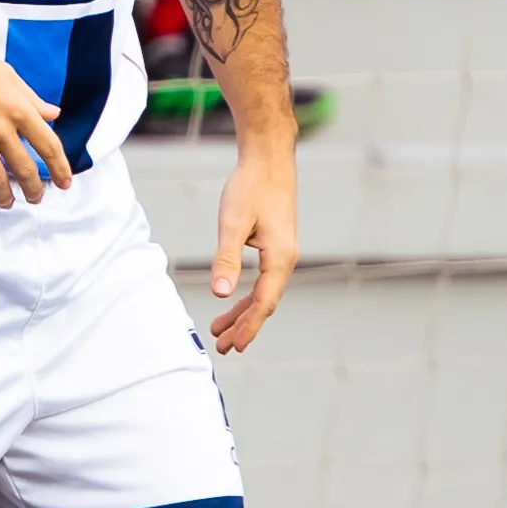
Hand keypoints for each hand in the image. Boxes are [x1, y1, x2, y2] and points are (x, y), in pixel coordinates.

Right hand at [0, 22, 70, 208]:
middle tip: (35, 198)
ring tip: (8, 203)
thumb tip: (53, 113)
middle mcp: (0, 129)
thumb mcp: (6, 74)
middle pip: (25, 169)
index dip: (60, 168)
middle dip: (34, 189)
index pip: (49, 146)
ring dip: (5, 197)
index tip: (64, 182)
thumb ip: (31, 98)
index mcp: (18, 109)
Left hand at [206, 142, 296, 354]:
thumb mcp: (233, 224)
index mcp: (280, 258)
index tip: (233, 345)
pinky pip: (263, 280)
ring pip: (264, 293)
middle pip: (265, 303)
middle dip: (244, 326)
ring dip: (243, 312)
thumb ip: (226, 259)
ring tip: (220, 331)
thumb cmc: (250, 187)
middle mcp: (286, 260)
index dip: (248, 326)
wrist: (269, 160)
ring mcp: (283, 254)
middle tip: (223, 347)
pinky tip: (233, 302)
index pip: (264, 302)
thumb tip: (221, 294)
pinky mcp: (276, 246)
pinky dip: (247, 295)